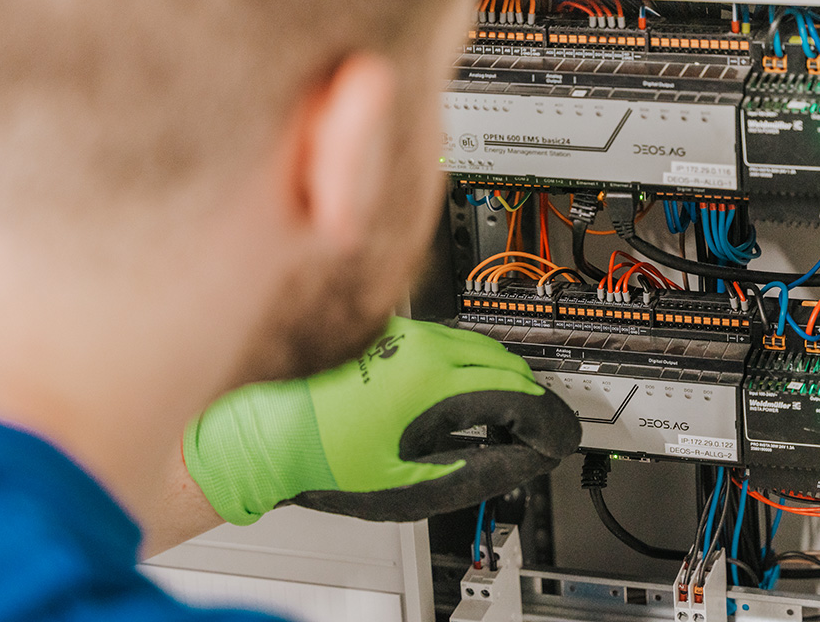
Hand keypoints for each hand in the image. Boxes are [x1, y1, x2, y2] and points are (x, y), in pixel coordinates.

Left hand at [183, 317, 580, 523]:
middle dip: (532, 401)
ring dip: (503, 379)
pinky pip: (450, 342)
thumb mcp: (409, 485)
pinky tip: (465, 394)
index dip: (550, 424)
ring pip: (479, 347)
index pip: (520, 395)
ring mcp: (404, 334)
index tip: (559, 442)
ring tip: (507, 420)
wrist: (259, 433)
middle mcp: (421, 346)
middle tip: (542, 435)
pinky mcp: (390, 333)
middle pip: (508, 364)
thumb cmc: (318, 460)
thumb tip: (525, 457)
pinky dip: (471, 366)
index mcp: (431, 383)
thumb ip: (480, 468)